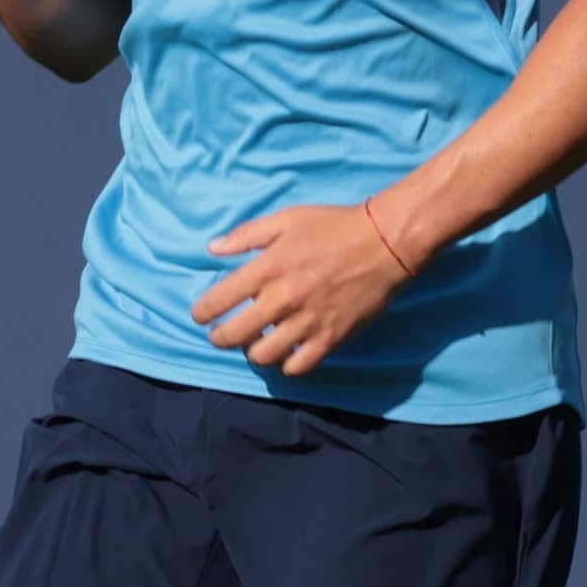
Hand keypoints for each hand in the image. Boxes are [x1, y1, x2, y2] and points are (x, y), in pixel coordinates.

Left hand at [196, 198, 423, 378]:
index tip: (201, 315)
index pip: (219, 301)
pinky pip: (298, 367)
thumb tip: (212, 249)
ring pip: (263, 357)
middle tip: (221, 334)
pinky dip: (286, 364)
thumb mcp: (286, 219)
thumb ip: (246, 235)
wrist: (385, 243)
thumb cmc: (334, 226)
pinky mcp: (331, 338)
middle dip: (220, 338)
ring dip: (252, 352)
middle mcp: (283, 299)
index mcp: (267, 268)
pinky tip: (285, 352)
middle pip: (234, 336)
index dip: (202, 313)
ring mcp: (307, 322)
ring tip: (255, 343)